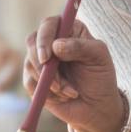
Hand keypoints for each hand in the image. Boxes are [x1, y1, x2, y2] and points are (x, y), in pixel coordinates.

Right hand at [24, 15, 126, 131]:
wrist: (96, 106)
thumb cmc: (100, 77)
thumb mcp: (99, 58)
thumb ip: (80, 47)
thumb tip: (56, 46)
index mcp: (68, 30)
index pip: (49, 24)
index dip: (44, 38)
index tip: (47, 57)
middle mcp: (51, 42)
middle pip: (32, 42)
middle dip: (42, 64)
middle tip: (56, 83)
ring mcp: (40, 60)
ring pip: (30, 64)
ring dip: (51, 82)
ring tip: (70, 91)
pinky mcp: (34, 79)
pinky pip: (30, 83)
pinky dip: (47, 93)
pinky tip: (64, 97)